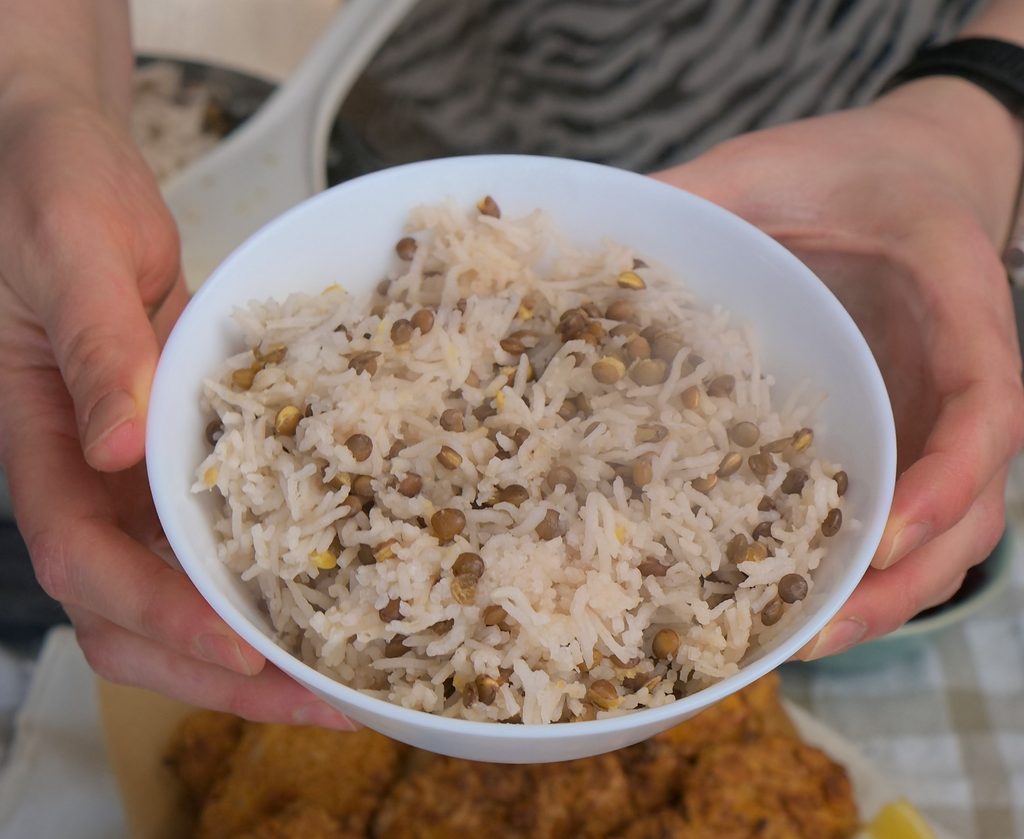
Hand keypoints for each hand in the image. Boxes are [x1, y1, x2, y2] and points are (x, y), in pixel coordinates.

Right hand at [0, 82, 352, 727]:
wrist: (63, 165)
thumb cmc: (48, 193)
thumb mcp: (72, 255)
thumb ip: (94, 346)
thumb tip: (119, 447)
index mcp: (44, 444)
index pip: (82, 561)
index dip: (155, 613)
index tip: (238, 647)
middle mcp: (87, 479)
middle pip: (127, 614)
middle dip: (214, 670)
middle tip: (317, 700)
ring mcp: (130, 475)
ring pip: (172, 592)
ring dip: (246, 644)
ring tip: (336, 674)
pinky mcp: (177, 453)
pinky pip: (211, 536)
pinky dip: (261, 577)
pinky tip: (328, 590)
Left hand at [655, 77, 1023, 656]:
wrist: (901, 167)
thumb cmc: (845, 163)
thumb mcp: (770, 164)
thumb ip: (701, 194)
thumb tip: (594, 234)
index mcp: (959, 297)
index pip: (992, 403)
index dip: (952, 477)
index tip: (885, 534)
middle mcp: (965, 372)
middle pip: (976, 503)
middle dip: (906, 579)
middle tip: (816, 631)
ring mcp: (938, 411)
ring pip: (947, 528)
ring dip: (887, 593)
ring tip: (799, 639)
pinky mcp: (905, 429)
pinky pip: (904, 509)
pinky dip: (863, 564)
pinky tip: (795, 592)